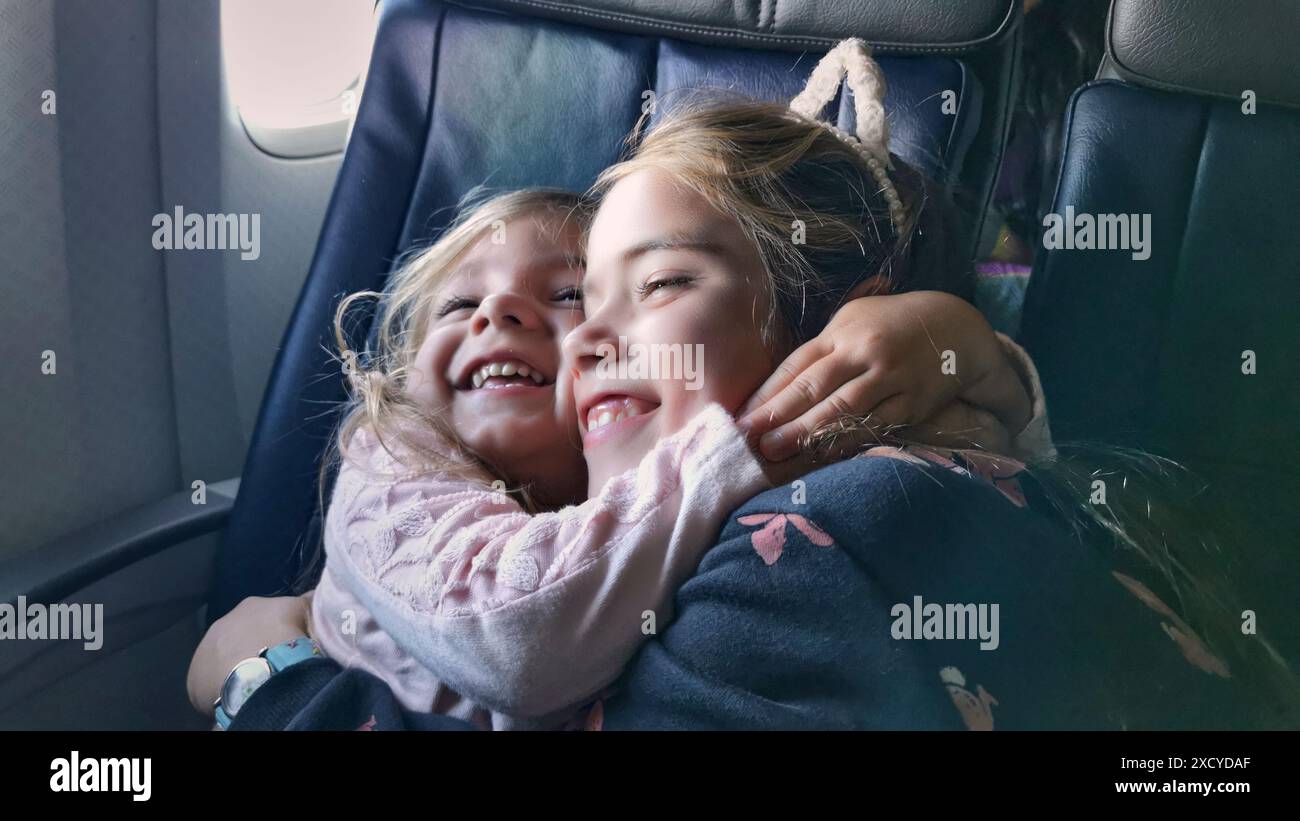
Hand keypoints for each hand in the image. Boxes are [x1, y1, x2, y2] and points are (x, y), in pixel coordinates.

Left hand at [186, 594, 313, 715]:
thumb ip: (306, 601)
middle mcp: (223, 622)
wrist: (264, 671)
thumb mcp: (306, 611)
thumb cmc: (289, 638)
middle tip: (271, 664)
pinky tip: (238, 694)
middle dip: (253, 647)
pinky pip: (210, 683)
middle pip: (241, 637)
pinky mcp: (195, 678)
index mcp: (251, 606)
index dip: (276, 632)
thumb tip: (310, 595)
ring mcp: (205, 650)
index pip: (265, 617)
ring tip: (255, 681)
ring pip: (223, 659)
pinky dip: (224, 687)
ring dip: (236, 667)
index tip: (286, 646)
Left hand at [738, 291, 1029, 459]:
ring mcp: (889, 378)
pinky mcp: (912, 402)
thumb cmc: (891, 325)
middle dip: (778, 415)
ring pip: (842, 408)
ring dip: (806, 432)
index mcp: (842, 332)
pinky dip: (847, 442)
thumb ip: (820, 351)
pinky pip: (874, 425)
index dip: (768, 393)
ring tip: (775, 451)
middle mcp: (863, 352)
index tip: (742, 416)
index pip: (797, 365)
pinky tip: (823, 456)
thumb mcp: (853, 321)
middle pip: (814, 386)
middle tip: (749, 439)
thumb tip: (775, 388)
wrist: (956, 327)